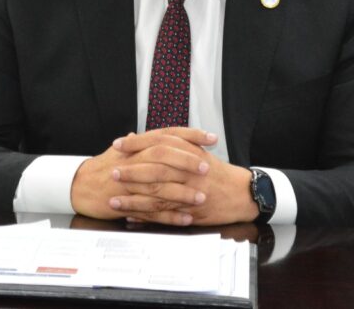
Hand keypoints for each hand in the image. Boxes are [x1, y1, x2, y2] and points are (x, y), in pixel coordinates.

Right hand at [70, 128, 213, 223]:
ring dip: (182, 193)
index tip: (211, 138)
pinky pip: (151, 211)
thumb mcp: (121, 150)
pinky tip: (186, 218)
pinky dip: (170, 216)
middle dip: (187, 162)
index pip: (167, 135)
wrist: (79, 186)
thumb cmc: (101, 168)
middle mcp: (134, 161)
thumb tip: (153, 134)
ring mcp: (130, 183)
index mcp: (137, 147)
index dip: (191, 135)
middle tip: (207, 169)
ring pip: (159, 185)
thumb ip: (140, 143)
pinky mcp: (126, 203)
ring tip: (202, 198)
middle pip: (163, 156)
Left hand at [112, 129, 257, 226]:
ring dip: (133, 199)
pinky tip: (131, 218)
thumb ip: (169, 143)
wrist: (241, 193)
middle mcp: (189, 171)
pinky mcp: (191, 212)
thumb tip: (138, 137)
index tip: (118, 144)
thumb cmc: (215, 172)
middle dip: (132, 171)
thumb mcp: (195, 150)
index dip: (136, 144)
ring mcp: (190, 192)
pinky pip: (166, 216)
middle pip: (156, 168)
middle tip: (112, 173)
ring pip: (158, 195)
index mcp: (188, 152)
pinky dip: (147, 217)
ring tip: (114, 201)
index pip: (158, 143)